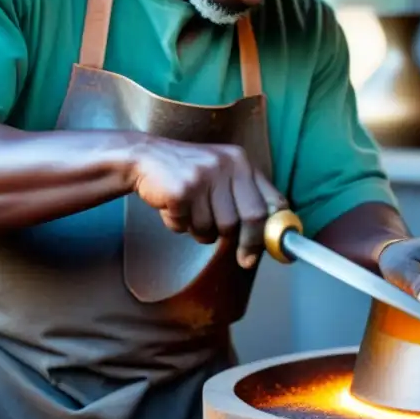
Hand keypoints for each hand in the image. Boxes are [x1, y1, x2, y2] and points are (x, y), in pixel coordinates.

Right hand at [131, 137, 287, 268]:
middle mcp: (227, 165)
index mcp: (241, 162)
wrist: (144, 158)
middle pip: (252, 217)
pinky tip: (173, 208)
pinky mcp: (182, 190)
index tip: (273, 249)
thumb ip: (244, 198)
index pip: (273, 199)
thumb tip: (265, 236)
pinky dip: (180, 226)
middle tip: (244, 260)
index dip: (275, 229)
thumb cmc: (188, 174)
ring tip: (190, 213)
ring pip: (219, 228)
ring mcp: (204, 176)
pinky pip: (189, 227)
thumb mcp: (222, 175)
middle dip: (249, 244)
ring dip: (203, 231)